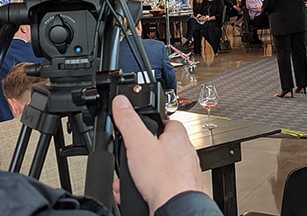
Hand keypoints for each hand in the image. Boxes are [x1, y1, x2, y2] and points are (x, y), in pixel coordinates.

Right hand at [111, 95, 202, 213]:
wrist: (175, 208)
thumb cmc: (165, 178)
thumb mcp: (138, 143)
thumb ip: (129, 121)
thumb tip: (121, 102)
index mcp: (178, 136)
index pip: (165, 121)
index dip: (150, 123)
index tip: (139, 126)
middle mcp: (184, 153)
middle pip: (159, 145)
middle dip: (140, 153)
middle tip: (130, 157)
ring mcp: (182, 172)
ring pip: (156, 167)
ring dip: (139, 172)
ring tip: (130, 177)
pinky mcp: (178, 189)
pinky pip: (157, 184)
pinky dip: (144, 187)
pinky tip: (135, 191)